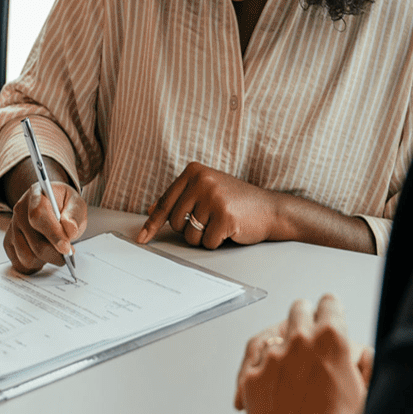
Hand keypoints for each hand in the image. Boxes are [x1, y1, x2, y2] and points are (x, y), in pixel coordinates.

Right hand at [3, 174, 87, 274]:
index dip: (53, 234)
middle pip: (35, 242)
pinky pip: (20, 263)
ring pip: (27, 257)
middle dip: (55, 253)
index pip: (39, 215)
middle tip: (68, 252)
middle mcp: (19, 210)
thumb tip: (70, 229)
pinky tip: (43, 256)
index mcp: (36, 195)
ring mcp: (12, 227)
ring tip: (55, 251)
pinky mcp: (8, 242)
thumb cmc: (64, 204)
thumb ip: (74, 214)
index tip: (66, 248)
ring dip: (46, 260)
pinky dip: (34, 265)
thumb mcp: (76, 202)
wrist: (52, 205)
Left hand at [136, 162, 279, 247]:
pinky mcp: (225, 215)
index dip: (152, 223)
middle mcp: (202, 180)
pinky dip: (217, 242)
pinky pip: (208, 242)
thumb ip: (180, 198)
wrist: (270, 209)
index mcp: (194, 171)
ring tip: (221, 223)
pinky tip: (230, 229)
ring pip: (190, 234)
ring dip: (204, 237)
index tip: (141, 238)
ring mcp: (213, 197)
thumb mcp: (206, 192)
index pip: (166, 202)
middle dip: (190, 229)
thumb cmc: (236, 202)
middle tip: (210, 220)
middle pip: (176, 222)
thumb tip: (153, 210)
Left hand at [234, 295, 372, 413]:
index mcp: (331, 340)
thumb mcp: (366, 393)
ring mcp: (272, 357)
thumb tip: (357, 351)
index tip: (331, 315)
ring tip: (288, 352)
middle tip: (310, 330)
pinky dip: (260, 361)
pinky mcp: (252, 375)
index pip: (330, 304)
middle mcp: (299, 340)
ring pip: (273, 331)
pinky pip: (253, 356)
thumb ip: (362, 362)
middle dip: (306, 319)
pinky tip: (268, 369)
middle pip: (299, 309)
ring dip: (282, 339)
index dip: (332, 311)